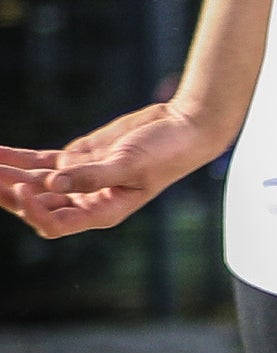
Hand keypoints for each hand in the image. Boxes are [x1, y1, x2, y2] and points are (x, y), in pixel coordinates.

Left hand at [0, 99, 232, 240]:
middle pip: (35, 204)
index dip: (33, 209)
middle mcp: (86, 201)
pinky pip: (36, 162)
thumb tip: (53, 183)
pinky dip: (14, 158)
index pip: (56, 223)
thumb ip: (92, 175)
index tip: (22, 186)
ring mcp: (78, 180)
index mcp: (102, 212)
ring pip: (31, 182)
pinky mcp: (75, 158)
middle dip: (8, 192)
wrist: (182, 128)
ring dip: (4, 174)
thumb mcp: (131, 165)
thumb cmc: (166, 152)